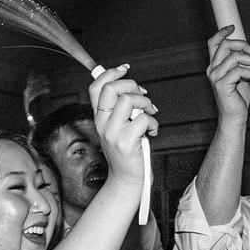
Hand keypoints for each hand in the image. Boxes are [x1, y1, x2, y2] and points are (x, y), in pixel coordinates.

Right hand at [88, 66, 157, 189]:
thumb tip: (134, 88)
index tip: (125, 69)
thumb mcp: (118, 128)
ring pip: (129, 100)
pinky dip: (153, 123)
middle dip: (132, 86)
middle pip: (111, 88)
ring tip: (150, 114)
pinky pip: (143, 119)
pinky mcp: (125, 142)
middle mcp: (102, 124)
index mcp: (99, 118)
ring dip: (146, 103)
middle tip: (143, 97)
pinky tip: (152, 132)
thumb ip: (121, 109)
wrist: (127, 180)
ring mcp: (112, 133)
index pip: (96, 87)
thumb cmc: (127, 153)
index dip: (111, 73)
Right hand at [204, 26, 249, 121]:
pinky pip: (239, 70)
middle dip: (242, 45)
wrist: (235, 116)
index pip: (213, 43)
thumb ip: (239, 61)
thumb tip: (245, 47)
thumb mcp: (240, 74)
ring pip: (234, 57)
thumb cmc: (238, 97)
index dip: (222, 32)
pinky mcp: (222, 85)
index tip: (233, 27)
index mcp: (214, 65)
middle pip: (224, 45)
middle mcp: (212, 70)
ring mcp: (215, 77)